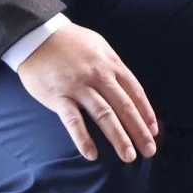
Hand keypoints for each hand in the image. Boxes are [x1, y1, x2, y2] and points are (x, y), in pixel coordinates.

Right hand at [15, 22, 158, 162]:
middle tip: (149, 150)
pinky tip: (92, 154)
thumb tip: (128, 89)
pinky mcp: (59, 97)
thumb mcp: (99, 47)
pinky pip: (73, 121)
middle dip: (139, 130)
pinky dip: (83, 138)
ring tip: (129, 156)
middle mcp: (99, 76)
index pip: (134, 92)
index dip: (146, 113)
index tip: (154, 131)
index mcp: (111, 64)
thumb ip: (112, 68)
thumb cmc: (71, 42)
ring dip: (119, 137)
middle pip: (124, 106)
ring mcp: (79, 87)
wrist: (37, 35)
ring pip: (104, 115)